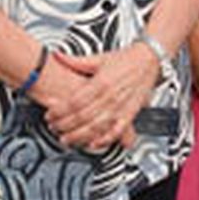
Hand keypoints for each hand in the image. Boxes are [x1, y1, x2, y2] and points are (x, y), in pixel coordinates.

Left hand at [44, 45, 159, 151]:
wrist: (148, 60)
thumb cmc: (125, 60)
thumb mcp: (99, 58)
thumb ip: (76, 61)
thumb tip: (58, 56)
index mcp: (100, 82)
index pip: (74, 101)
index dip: (59, 111)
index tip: (50, 115)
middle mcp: (109, 97)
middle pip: (82, 117)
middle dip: (64, 125)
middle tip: (54, 128)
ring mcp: (119, 107)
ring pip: (95, 127)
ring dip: (79, 136)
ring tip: (67, 139)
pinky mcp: (129, 114)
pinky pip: (116, 131)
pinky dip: (104, 139)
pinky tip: (93, 144)